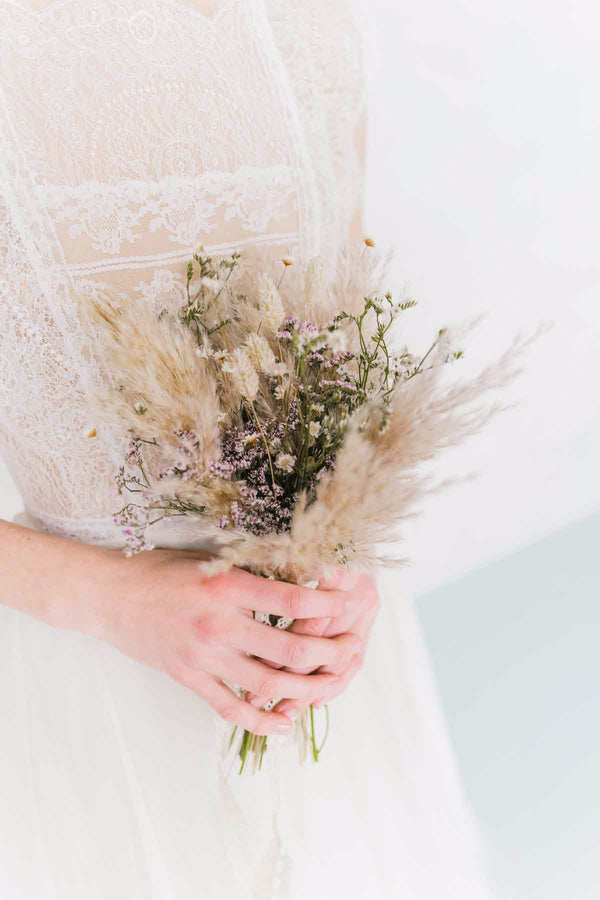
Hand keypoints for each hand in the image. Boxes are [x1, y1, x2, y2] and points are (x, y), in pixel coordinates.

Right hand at [77, 549, 361, 735]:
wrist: (109, 597)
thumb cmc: (161, 571)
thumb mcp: (210, 559)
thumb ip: (251, 573)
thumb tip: (301, 576)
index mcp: (228, 586)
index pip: (292, 601)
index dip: (329, 607)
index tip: (351, 604)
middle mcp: (220, 623)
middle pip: (289, 650)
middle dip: (329, 655)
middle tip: (352, 651)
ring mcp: (204, 656)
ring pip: (267, 685)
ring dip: (305, 691)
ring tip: (329, 688)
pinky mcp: (189, 678)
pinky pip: (231, 707)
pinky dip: (261, 720)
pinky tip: (285, 723)